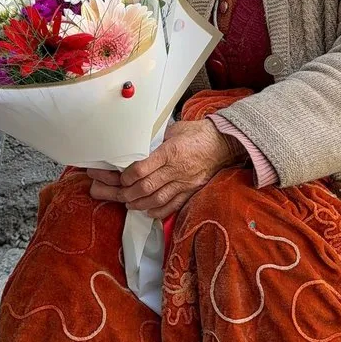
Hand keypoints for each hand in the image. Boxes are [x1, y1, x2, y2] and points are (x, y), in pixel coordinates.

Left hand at [87, 120, 246, 218]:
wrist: (223, 143)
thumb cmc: (197, 133)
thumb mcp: (174, 130)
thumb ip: (157, 140)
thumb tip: (140, 147)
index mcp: (170, 151)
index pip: (142, 168)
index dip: (127, 176)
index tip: (120, 178)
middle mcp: (176, 169)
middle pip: (147, 187)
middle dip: (128, 193)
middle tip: (117, 193)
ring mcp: (185, 182)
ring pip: (157, 199)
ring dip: (139, 203)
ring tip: (128, 203)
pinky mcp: (191, 190)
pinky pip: (173, 205)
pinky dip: (158, 211)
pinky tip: (147, 211)